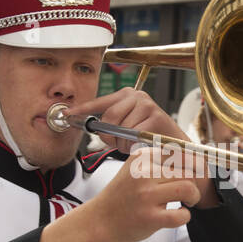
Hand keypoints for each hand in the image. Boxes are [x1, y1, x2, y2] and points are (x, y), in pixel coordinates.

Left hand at [64, 88, 185, 154]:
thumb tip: (90, 127)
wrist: (175, 146)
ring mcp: (148, 105)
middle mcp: (138, 96)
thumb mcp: (126, 127)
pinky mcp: (155, 118)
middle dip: (110, 135)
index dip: (82, 109)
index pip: (99, 102)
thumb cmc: (149, 137)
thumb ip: (109, 124)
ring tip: (135, 143)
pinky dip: (134, 145)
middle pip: (109, 117)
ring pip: (120, 129)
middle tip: (118, 142)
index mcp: (128, 95)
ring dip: (124, 143)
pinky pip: (133, 136)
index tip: (67, 114)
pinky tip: (142, 144)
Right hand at [87, 147, 203, 241]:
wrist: (101, 221)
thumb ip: (158, 162)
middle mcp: (143, 173)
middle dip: (194, 183)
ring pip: (188, 188)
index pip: (179, 153)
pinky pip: (181, 214)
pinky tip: (178, 215)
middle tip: (190, 192)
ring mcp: (146, 195)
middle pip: (187, 171)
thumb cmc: (122, 197)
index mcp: (141, 157)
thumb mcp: (135, 169)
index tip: (192, 174)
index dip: (191, 165)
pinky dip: (185, 216)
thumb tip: (193, 159)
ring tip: (187, 202)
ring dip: (193, 197)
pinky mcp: (150, 217)